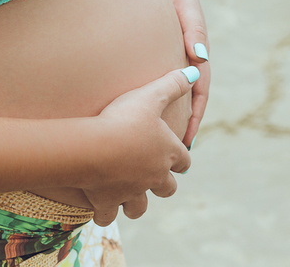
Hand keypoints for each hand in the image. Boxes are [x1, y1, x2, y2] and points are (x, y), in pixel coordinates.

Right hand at [80, 66, 195, 225]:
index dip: (180, 158)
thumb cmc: (124, 119)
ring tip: (128, 195)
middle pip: (167, 189)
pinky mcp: (107, 202)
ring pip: (140, 207)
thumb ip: (173, 84)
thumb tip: (194, 73)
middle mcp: (154, 177)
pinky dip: (105, 213)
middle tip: (153, 177)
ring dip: (136, 203)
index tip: (177, 158)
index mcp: (168, 153)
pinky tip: (100, 207)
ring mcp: (131, 192)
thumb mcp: (151, 95)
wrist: (95, 148)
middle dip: (163, 185)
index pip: (184, 160)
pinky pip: (108, 216)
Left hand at [155, 0, 210, 147]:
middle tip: (175, 152)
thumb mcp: (184, 4)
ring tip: (157, 140)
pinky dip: (153, 97)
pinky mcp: (153, 50)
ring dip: (169, 114)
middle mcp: (184, 55)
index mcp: (195, 49)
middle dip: (183, 123)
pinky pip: (155, 79)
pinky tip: (138, 111)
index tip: (188, 139)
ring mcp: (170, 53)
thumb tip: (200, 57)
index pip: (199, 89)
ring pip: (170, 90)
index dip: (195, 115)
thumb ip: (193, 28)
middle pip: (187, 97)